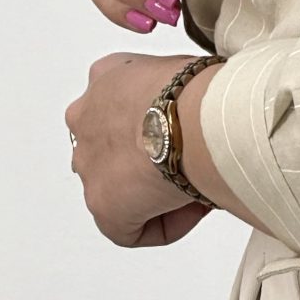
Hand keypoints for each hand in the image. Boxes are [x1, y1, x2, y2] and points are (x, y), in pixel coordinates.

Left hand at [64, 50, 213, 247]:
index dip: (161, 127)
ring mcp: (90, 163)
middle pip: (117, 149)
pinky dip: (166, 225)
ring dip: (156, 192)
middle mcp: (87, 118)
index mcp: (107, 76)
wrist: (198, 117)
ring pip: (121, 188)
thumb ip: (183, 89)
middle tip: (193, 162)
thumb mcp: (191, 70)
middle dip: (152, 160)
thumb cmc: (203, 90)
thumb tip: (212, 109)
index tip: (191, 136)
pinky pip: (130, 230)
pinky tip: (196, 205)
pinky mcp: (103, 205)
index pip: (123, 105)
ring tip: (200, 184)